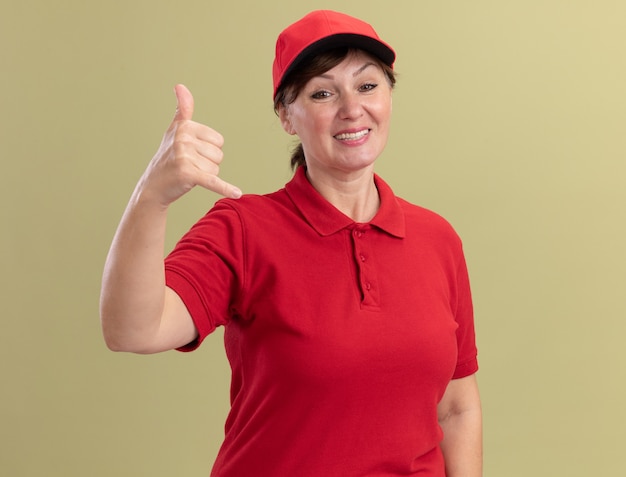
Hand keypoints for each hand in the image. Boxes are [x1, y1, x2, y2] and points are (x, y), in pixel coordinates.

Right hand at [140, 84, 241, 206]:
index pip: (218, 141)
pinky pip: (213, 181)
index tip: (191, 153)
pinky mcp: (188, 175)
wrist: (153, 186)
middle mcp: (183, 139)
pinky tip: (236, 193)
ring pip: (216, 169)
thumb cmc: (167, 157)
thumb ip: (182, 110)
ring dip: (205, 175)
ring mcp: (184, 157)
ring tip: (188, 174)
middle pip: (218, 155)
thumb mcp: (174, 131)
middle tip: (189, 166)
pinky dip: (225, 188)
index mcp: (185, 127)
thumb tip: (180, 86)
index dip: (208, 151)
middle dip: (207, 164)